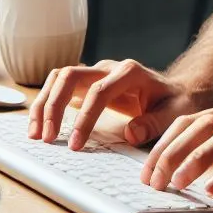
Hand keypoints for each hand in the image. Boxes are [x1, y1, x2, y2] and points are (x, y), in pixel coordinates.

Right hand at [27, 58, 211, 149]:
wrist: (176, 92)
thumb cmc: (175, 103)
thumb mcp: (174, 114)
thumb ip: (154, 123)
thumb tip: (131, 134)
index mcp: (130, 72)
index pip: (99, 91)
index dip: (84, 118)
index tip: (75, 144)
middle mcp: (109, 68)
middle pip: (71, 76)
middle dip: (54, 106)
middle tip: (46, 137)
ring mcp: (96, 73)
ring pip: (60, 77)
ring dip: (44, 103)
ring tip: (36, 134)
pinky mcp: (88, 83)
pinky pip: (60, 86)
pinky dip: (46, 103)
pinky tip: (39, 125)